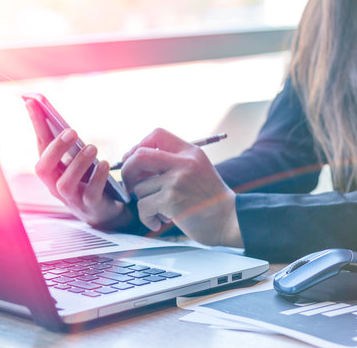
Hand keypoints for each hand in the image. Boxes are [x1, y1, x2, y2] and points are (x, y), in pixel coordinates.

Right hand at [26, 100, 124, 225]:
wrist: (105, 209)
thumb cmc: (87, 179)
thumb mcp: (75, 158)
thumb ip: (66, 140)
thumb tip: (53, 113)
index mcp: (51, 169)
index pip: (39, 145)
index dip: (35, 123)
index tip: (33, 101)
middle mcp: (55, 185)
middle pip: (44, 169)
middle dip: (56, 148)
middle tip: (72, 131)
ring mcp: (72, 198)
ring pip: (65, 184)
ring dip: (78, 163)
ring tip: (92, 148)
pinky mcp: (90, 206)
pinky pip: (91, 193)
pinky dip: (98, 177)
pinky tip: (104, 164)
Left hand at [121, 128, 241, 246]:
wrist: (229, 220)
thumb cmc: (210, 199)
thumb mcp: (197, 170)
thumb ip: (172, 163)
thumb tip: (133, 161)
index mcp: (190, 152)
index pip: (157, 134)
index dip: (138, 146)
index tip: (133, 160)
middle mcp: (184, 162)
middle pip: (139, 155)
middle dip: (127, 171)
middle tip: (130, 186)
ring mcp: (177, 180)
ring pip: (139, 188)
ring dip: (144, 202)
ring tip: (160, 211)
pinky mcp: (171, 199)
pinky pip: (143, 207)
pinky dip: (146, 217)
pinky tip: (158, 222)